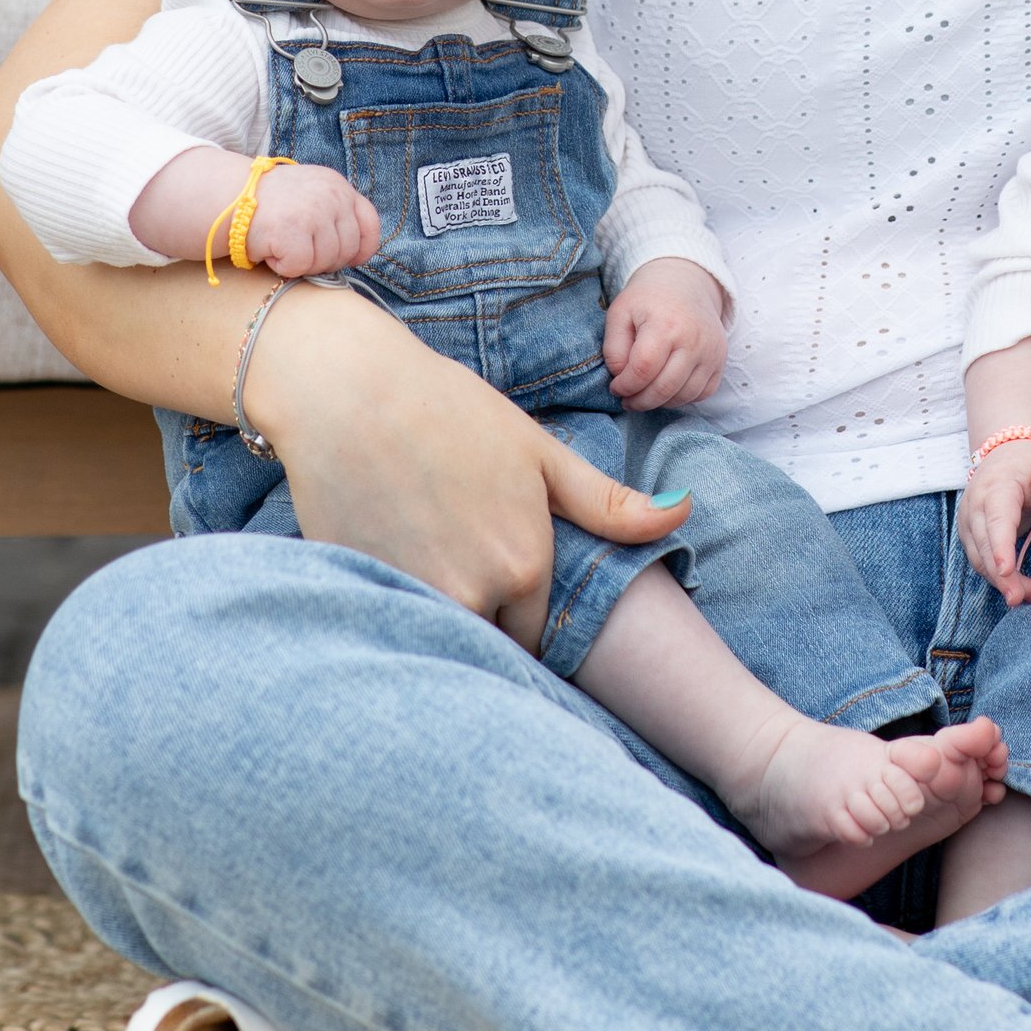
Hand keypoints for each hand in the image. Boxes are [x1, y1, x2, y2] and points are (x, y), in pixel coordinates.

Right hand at [243, 163, 384, 278]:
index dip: (361, 249)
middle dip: (325, 261)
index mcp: (337, 185)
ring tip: (282, 246)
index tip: (347, 260)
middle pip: (348, 249)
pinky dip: (284, 267)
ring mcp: (313, 211)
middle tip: (299, 251)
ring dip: (303, 264)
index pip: (370, 224)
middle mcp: (331, 195)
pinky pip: (301, 266)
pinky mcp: (292, 229)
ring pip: (326, 261)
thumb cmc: (270, 205)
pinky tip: (270, 251)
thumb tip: (359, 254)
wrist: (227, 197)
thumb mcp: (311, 195)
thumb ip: (335, 214)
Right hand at [243, 281, 692, 647]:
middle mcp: (473, 594)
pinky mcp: (361, 592)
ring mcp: (412, 599)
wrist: (345, 390)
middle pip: (491, 640)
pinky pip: (394, 620)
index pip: (539, 633)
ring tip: (432, 559)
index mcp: (524, 565)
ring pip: (445, 635)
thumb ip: (610, 503)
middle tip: (467, 568)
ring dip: (446, 617)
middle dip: (488, 621)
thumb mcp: (538, 452)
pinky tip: (391, 555)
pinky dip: (397, 606)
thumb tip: (684, 511)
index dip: (526, 613)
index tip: (512, 587)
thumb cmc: (447, 410)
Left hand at [603, 257, 729, 408]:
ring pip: (684, 396)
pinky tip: (667, 389)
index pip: (643, 369)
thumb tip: (621, 378)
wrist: (685, 282)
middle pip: (664, 388)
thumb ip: (613, 349)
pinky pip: (703, 394)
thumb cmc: (647, 299)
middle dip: (639, 401)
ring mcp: (711, 352)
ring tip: (644, 394)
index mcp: (665, 324)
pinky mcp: (720, 360)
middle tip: (626, 399)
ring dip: (659, 403)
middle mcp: (694, 339)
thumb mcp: (619, 313)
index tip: (615, 387)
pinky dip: (682, 398)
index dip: (625, 386)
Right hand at [959, 437, 1030, 605]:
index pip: (996, 521)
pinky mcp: (969, 531)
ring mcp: (968, 520)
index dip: (1000, 548)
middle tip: (1027, 598)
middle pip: (985, 547)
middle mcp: (975, 505)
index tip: (1007, 572)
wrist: (1007, 450)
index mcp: (997, 487)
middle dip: (1003, 576)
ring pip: (978, 558)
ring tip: (1029, 597)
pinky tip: (1016, 586)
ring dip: (1000, 581)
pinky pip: (978, 558)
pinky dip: (995, 576)